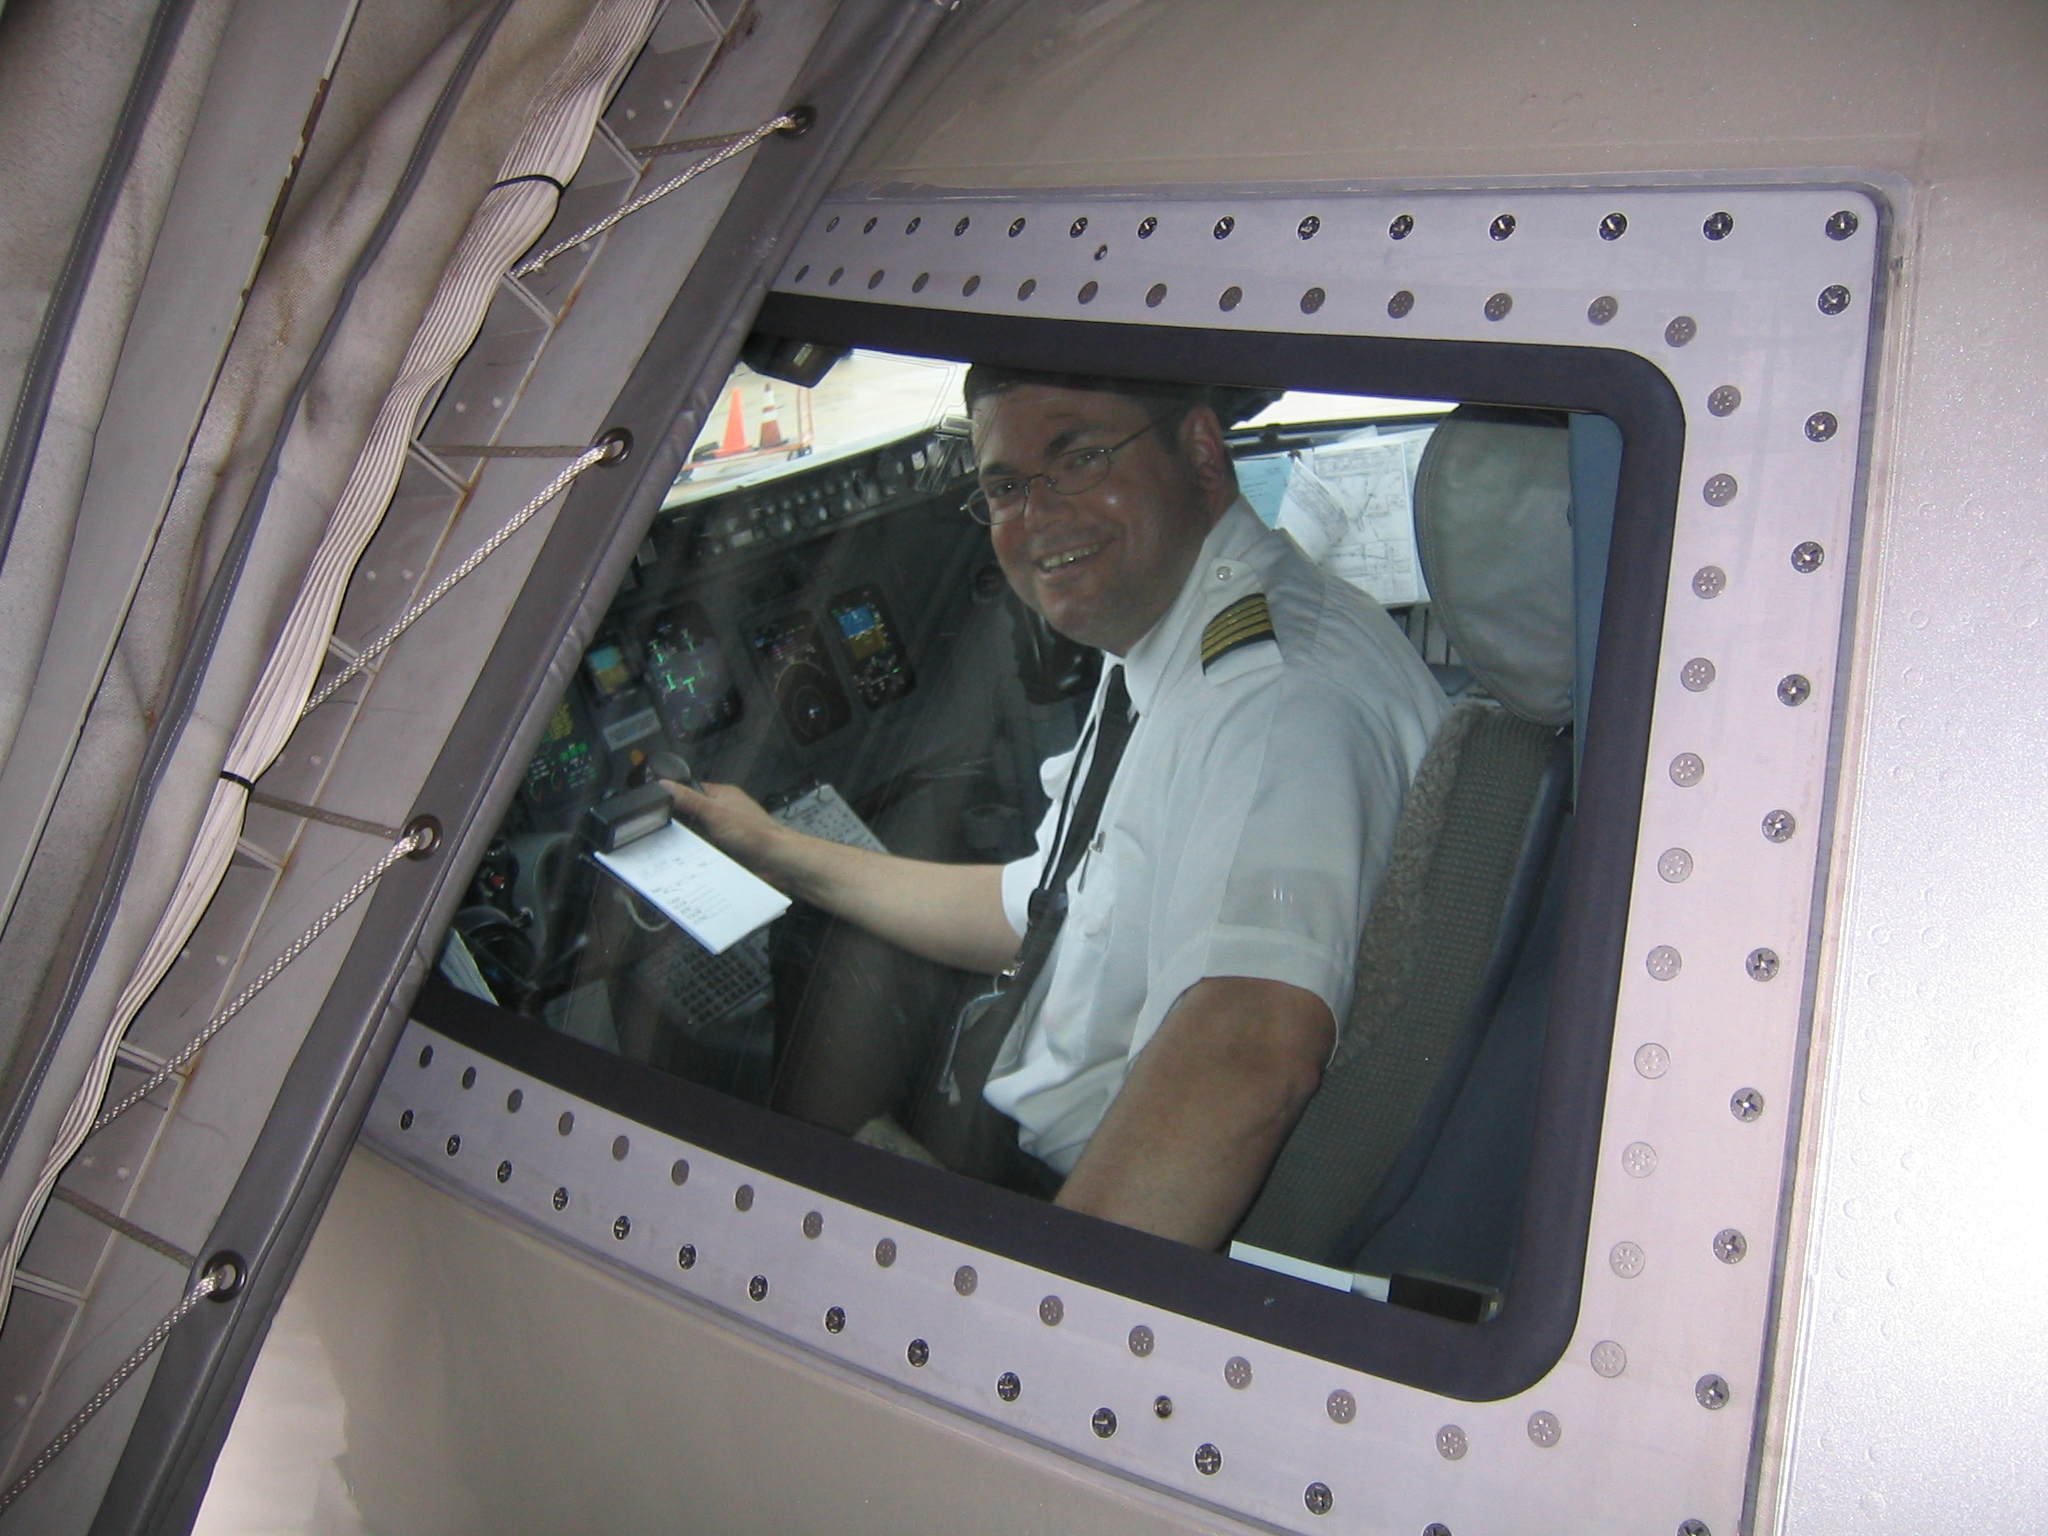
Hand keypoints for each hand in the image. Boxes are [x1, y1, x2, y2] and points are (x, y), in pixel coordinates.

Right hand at [661, 779, 784, 873]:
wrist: (776, 860)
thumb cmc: (752, 832)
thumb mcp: (714, 812)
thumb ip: (689, 799)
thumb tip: (663, 785)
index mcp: (721, 795)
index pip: (691, 791)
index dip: (674, 799)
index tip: (655, 809)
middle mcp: (723, 812)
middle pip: (692, 816)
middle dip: (680, 826)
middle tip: (660, 834)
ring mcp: (725, 832)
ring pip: (698, 836)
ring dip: (690, 844)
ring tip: (670, 850)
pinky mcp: (728, 850)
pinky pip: (707, 851)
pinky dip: (700, 856)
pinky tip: (688, 862)